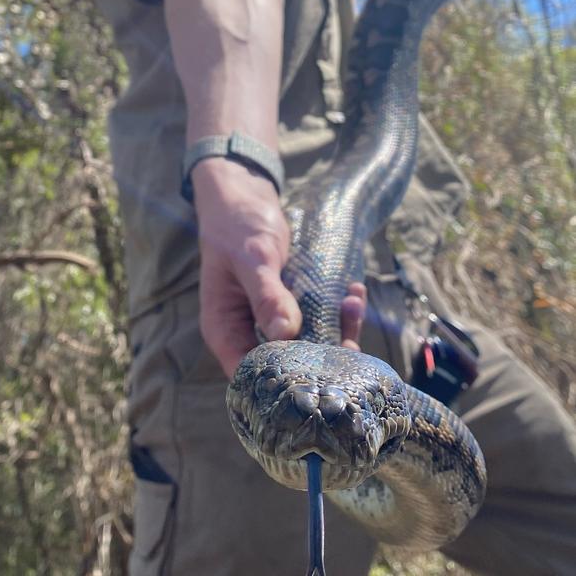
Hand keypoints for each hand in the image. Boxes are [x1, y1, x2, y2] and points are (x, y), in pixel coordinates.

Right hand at [193, 158, 366, 378]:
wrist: (245, 197)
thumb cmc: (236, 225)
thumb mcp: (251, 257)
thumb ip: (267, 294)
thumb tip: (286, 333)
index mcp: (225, 331)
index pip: (250, 375)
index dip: (283, 382)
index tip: (319, 374)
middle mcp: (247, 332)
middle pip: (284, 366)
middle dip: (321, 359)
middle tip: (351, 344)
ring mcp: (271, 320)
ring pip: (307, 344)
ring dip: (336, 330)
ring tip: (354, 304)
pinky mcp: (291, 305)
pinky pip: (317, 318)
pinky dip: (337, 310)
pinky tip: (352, 291)